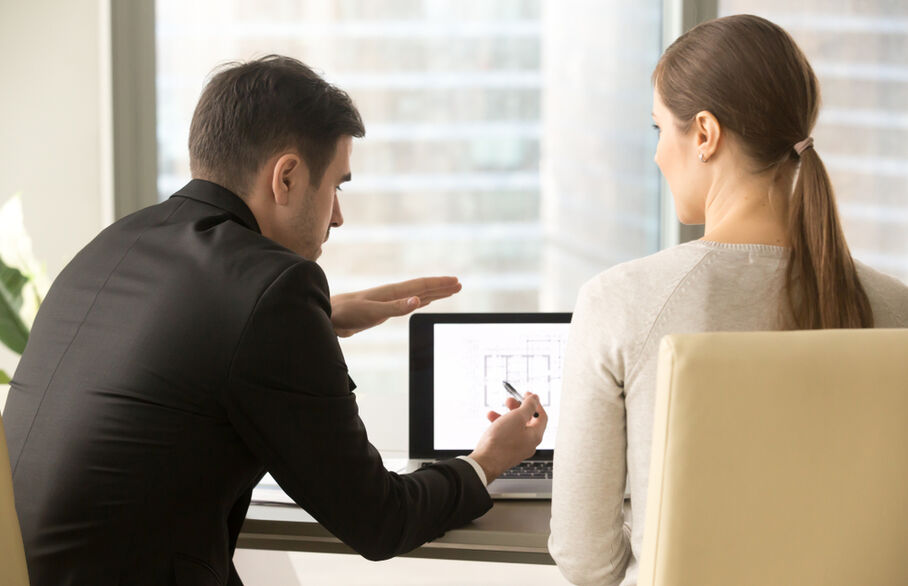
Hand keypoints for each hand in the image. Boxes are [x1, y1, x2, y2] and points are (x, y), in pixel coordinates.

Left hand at [330, 276, 461, 336]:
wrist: (329, 316)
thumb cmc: (348, 313)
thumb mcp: (372, 312)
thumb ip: (395, 308)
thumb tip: (417, 300)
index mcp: (392, 292)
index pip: (421, 286)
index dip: (439, 284)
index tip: (456, 282)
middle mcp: (393, 294)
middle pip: (422, 288)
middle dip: (441, 287)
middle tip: (459, 284)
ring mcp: (389, 301)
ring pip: (417, 295)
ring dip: (433, 293)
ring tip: (448, 291)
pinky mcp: (384, 310)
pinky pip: (408, 304)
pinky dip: (420, 302)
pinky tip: (424, 301)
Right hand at [468, 393, 547, 482]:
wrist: (485, 462)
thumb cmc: (501, 441)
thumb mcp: (517, 417)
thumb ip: (528, 406)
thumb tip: (536, 398)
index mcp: (535, 436)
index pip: (541, 416)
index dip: (535, 403)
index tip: (527, 394)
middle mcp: (528, 444)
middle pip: (528, 421)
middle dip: (518, 408)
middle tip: (509, 400)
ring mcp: (517, 449)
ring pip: (514, 428)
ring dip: (506, 416)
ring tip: (493, 412)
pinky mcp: (506, 452)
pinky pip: (506, 435)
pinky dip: (500, 426)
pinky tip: (490, 422)